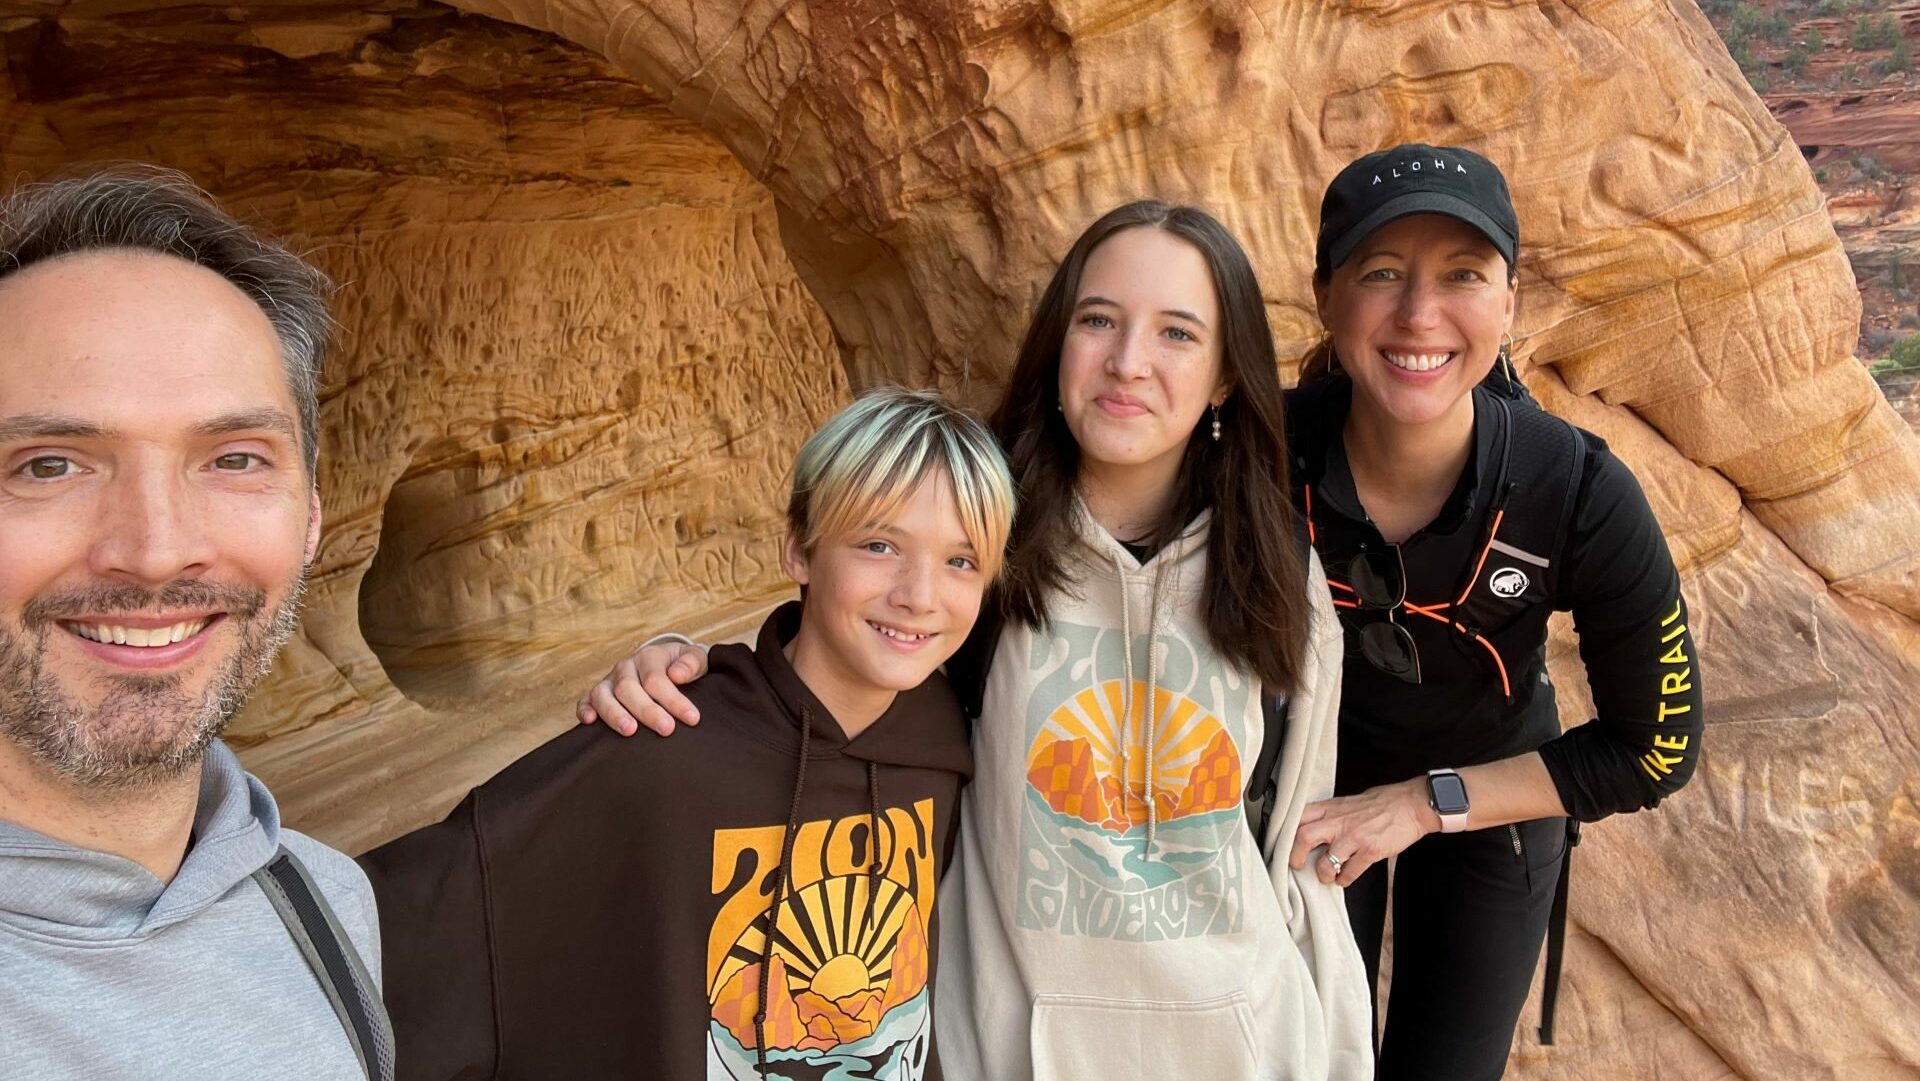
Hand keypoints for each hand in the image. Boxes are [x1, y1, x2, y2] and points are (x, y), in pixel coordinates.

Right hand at [575, 640, 709, 735]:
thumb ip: (691, 663)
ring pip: (603, 694)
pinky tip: (590, 722)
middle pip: (629, 687)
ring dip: (615, 713)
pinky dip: (584, 709)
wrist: (669, 664)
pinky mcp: (598, 695)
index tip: (692, 718)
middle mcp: (626, 667)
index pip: (657, 679)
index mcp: (649, 656)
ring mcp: (610, 680)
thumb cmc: (683, 666)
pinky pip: (585, 700)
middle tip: (667, 729)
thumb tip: (677, 675)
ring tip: (630, 731)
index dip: (674, 700)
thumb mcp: (695, 658)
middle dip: (647, 710)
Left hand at [1288, 778, 1438, 886]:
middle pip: (1303, 837)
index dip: (1286, 833)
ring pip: (1326, 862)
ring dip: (1324, 874)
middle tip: (1297, 865)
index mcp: (1332, 807)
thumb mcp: (1348, 802)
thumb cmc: (1382, 803)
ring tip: (1327, 876)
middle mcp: (1339, 821)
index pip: (1298, 817)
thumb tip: (1314, 829)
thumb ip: (1330, 815)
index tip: (1283, 844)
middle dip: (1295, 856)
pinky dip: (1345, 880)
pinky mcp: (1371, 850)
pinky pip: (1351, 872)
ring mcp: (1355, 837)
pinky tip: (1345, 879)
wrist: (1412, 804)